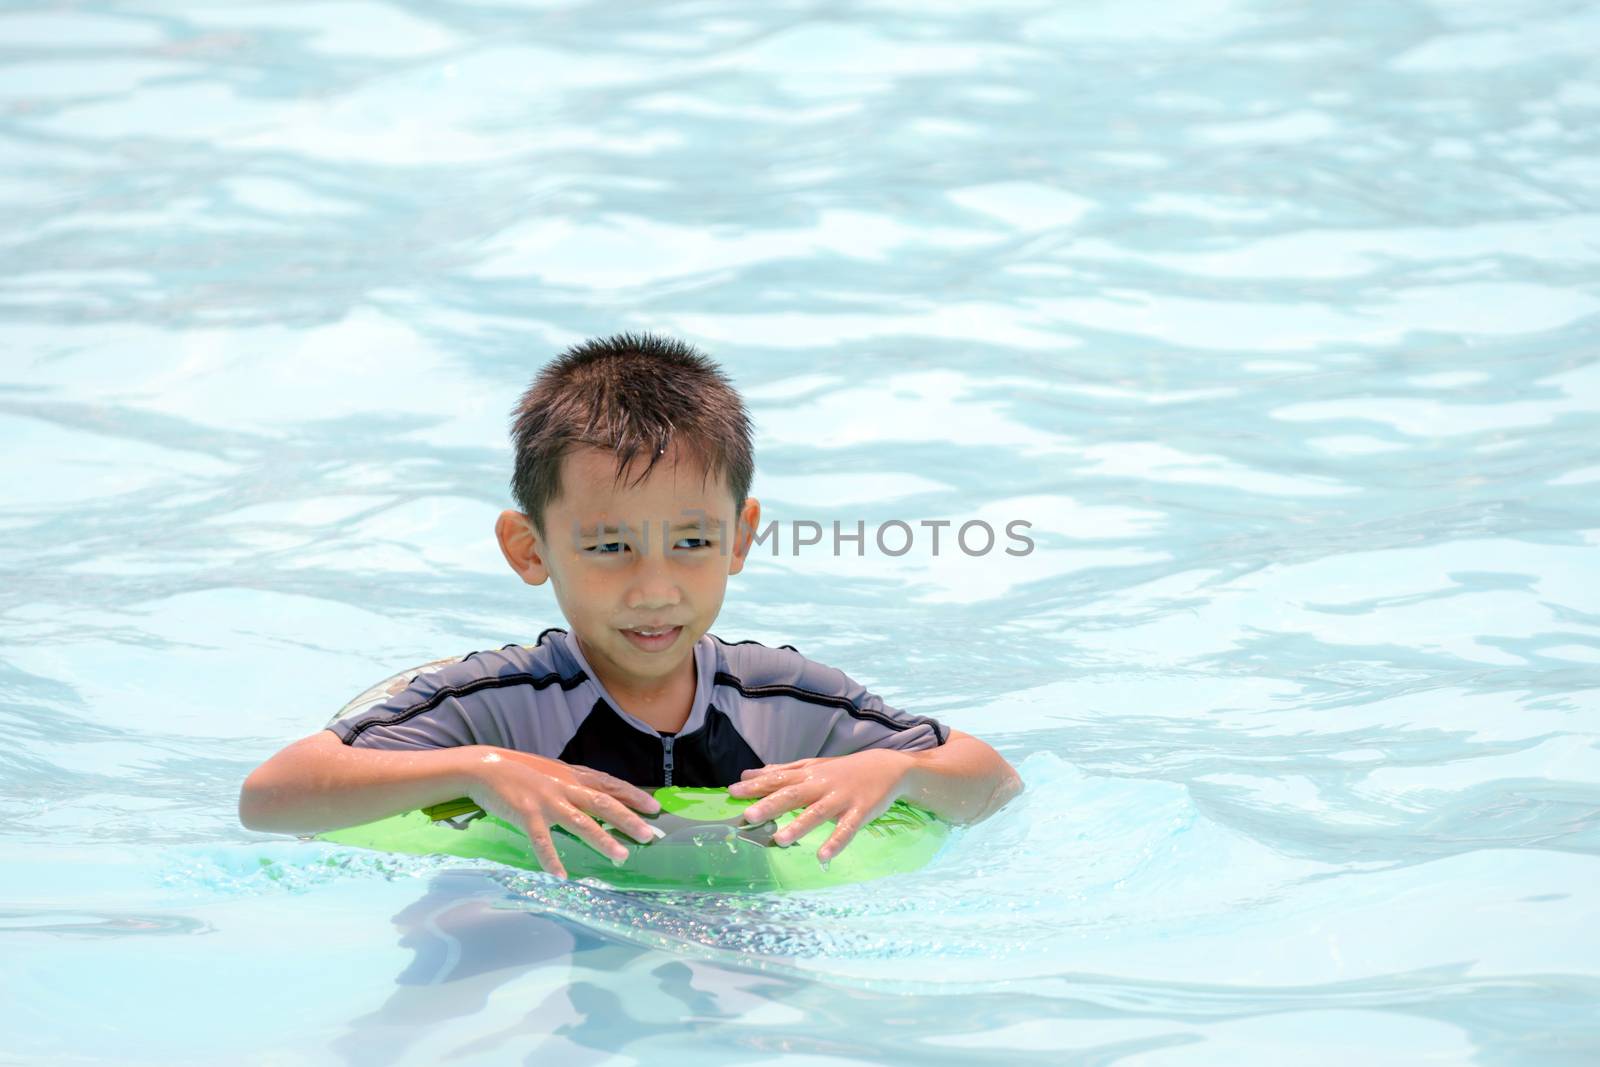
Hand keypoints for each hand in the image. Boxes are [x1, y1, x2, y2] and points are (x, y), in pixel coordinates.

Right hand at [463, 749, 660, 878]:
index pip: (610, 785)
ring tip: (621, 857)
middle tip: (649, 836)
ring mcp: (547, 801)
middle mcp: (565, 788)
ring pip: (580, 822)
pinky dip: (551, 859)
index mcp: (573, 777)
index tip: (656, 807)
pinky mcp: (526, 814)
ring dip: (602, 840)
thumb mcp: (554, 773)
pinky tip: (562, 876)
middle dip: (628, 820)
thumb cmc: (522, 772)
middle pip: (603, 804)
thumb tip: (600, 795)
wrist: (486, 767)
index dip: (634, 795)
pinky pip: (542, 841)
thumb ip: (576, 784)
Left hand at [727, 749, 913, 863]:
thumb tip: (747, 774)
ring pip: (818, 813)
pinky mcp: (860, 812)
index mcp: (808, 774)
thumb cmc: (842, 770)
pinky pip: (847, 829)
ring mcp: (841, 799)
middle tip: (749, 816)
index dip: (756, 786)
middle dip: (771, 804)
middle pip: (794, 794)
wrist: (887, 767)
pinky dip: (835, 842)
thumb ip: (780, 772)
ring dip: (799, 826)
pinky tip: (823, 856)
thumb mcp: (811, 766)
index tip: (733, 792)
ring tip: (779, 840)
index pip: (779, 779)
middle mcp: (822, 785)